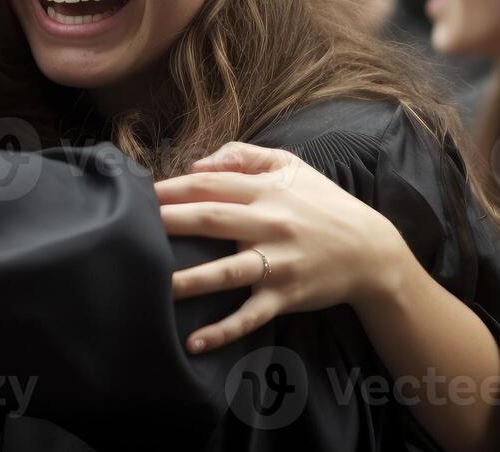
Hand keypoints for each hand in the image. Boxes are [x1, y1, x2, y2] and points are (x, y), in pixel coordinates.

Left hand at [155, 141, 407, 353]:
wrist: (371, 250)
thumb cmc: (324, 204)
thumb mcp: (290, 166)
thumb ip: (243, 156)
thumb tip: (196, 165)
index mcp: (266, 191)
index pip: (209, 185)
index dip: (171, 188)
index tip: (137, 193)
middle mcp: (269, 224)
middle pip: (210, 219)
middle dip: (168, 221)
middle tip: (128, 226)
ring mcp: (277, 263)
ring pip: (226, 270)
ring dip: (189, 279)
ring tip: (153, 284)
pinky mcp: (284, 296)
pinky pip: (250, 316)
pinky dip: (223, 330)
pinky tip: (194, 342)